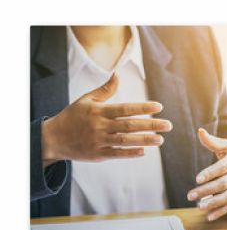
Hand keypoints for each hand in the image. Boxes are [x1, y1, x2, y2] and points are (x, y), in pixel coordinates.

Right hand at [42, 74, 171, 165]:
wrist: (55, 138)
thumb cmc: (73, 117)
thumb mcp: (86, 100)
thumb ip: (104, 90)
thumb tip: (117, 75)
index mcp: (99, 111)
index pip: (125, 109)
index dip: (143, 108)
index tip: (159, 107)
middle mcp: (100, 126)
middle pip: (129, 125)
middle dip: (150, 125)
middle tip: (168, 125)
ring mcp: (99, 141)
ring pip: (125, 141)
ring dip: (144, 140)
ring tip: (160, 140)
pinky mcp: (97, 155)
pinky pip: (116, 154)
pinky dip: (130, 153)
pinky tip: (143, 151)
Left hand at [187, 128, 226, 220]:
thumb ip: (212, 142)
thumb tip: (200, 131)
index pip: (222, 168)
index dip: (210, 173)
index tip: (197, 179)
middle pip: (223, 184)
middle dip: (206, 190)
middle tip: (190, 195)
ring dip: (213, 203)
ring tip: (199, 206)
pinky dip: (220, 212)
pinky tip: (209, 216)